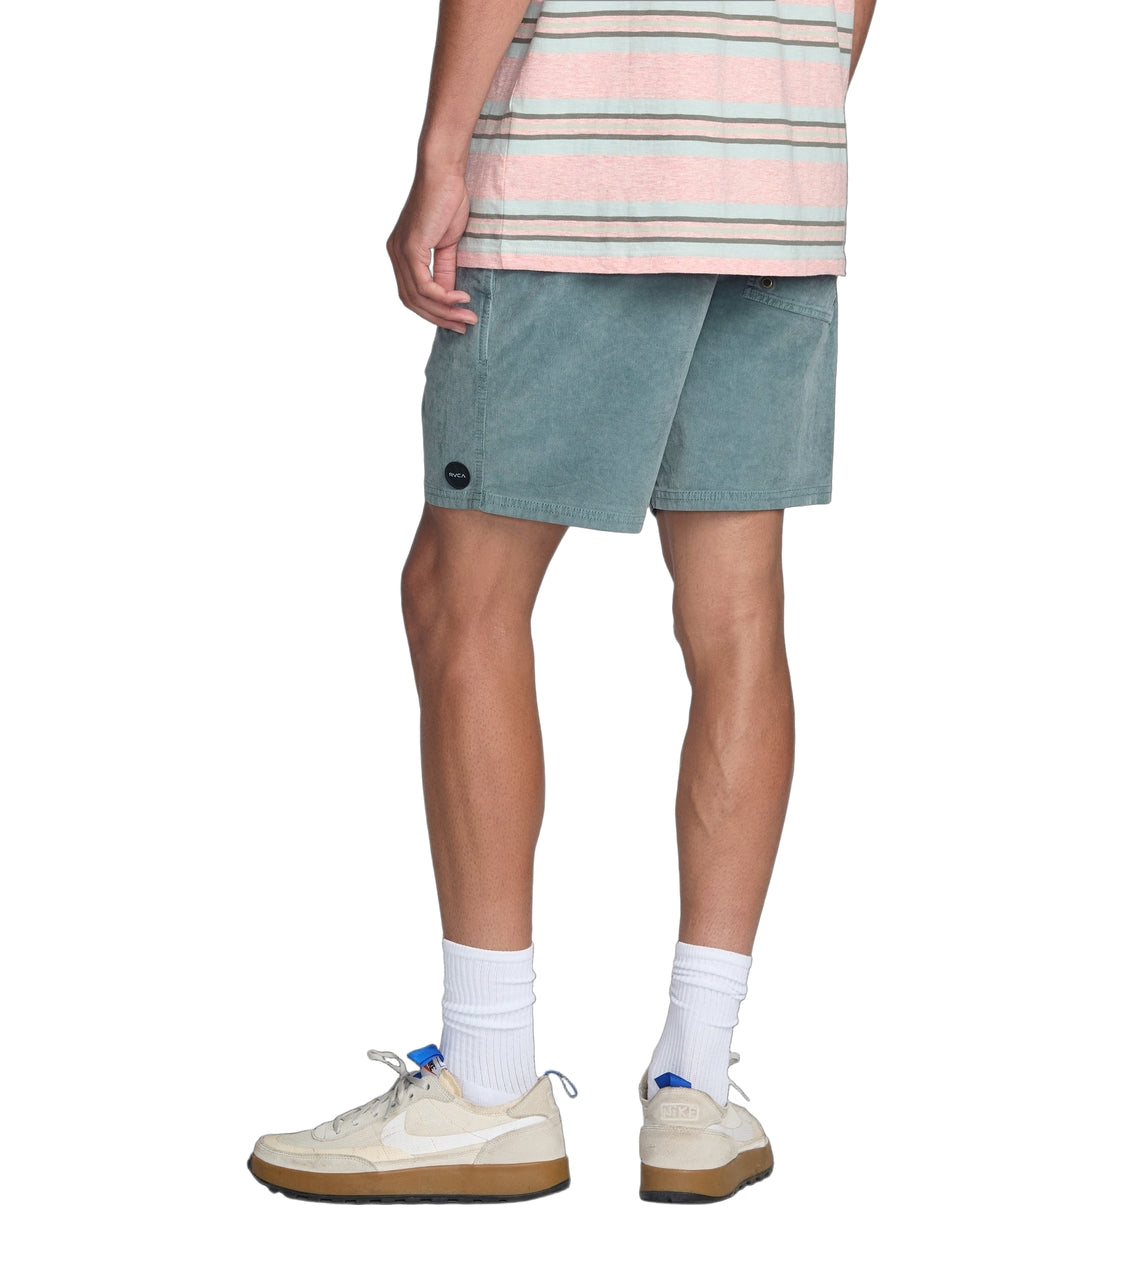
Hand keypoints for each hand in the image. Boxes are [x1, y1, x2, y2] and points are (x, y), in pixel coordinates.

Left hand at [386, 165, 478, 331]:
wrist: (443, 172)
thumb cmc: (448, 200)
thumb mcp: (448, 243)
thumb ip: (445, 269)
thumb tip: (450, 295)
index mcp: (401, 253)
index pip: (413, 294)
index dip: (434, 312)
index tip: (457, 321)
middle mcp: (395, 254)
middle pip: (412, 302)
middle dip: (439, 318)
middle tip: (463, 327)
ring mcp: (399, 252)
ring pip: (418, 297)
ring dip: (444, 312)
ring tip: (467, 317)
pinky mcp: (410, 248)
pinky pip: (424, 285)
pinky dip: (443, 297)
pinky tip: (461, 298)